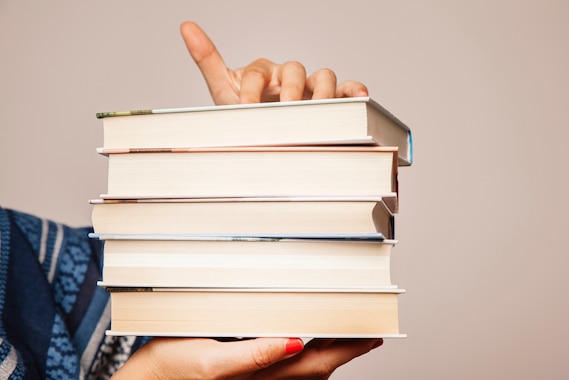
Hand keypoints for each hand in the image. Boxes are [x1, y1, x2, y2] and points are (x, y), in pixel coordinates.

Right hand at [77, 337, 381, 379]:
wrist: (155, 374)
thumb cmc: (180, 366)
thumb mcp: (217, 359)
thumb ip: (256, 355)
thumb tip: (295, 343)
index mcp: (266, 370)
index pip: (320, 362)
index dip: (350, 350)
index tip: (373, 334)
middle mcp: (268, 370)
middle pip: (321, 364)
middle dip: (349, 349)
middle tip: (369, 331)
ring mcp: (259, 365)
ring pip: (308, 362)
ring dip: (332, 347)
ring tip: (347, 330)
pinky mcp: (248, 357)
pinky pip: (289, 353)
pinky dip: (308, 343)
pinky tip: (305, 330)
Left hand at [180, 21, 368, 103]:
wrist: (263, 141)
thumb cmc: (245, 117)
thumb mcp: (223, 91)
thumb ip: (208, 60)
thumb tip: (186, 26)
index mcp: (263, 73)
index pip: (257, 73)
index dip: (251, 91)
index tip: (246, 112)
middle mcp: (288, 77)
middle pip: (295, 70)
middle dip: (290, 92)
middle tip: (286, 112)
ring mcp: (311, 88)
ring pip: (323, 77)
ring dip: (323, 93)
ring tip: (318, 112)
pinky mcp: (332, 100)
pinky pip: (347, 89)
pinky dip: (354, 91)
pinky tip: (358, 98)